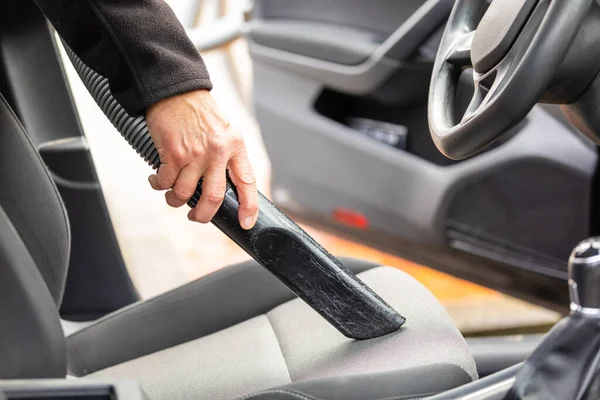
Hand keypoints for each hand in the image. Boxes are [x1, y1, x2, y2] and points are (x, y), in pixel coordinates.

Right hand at [146, 89, 257, 229]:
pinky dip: (159, 185)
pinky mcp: (172, 152)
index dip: (248, 206)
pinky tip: (157, 180)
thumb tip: (226, 187)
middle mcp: (217, 151)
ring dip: (175, 201)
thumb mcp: (225, 132)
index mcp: (235, 147)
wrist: (177, 90)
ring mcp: (194, 153)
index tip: (246, 223)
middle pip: (213, 197)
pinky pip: (165, 181)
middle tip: (196, 217)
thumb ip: (228, 157)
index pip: (247, 182)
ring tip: (173, 197)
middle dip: (203, 215)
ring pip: (185, 193)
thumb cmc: (201, 112)